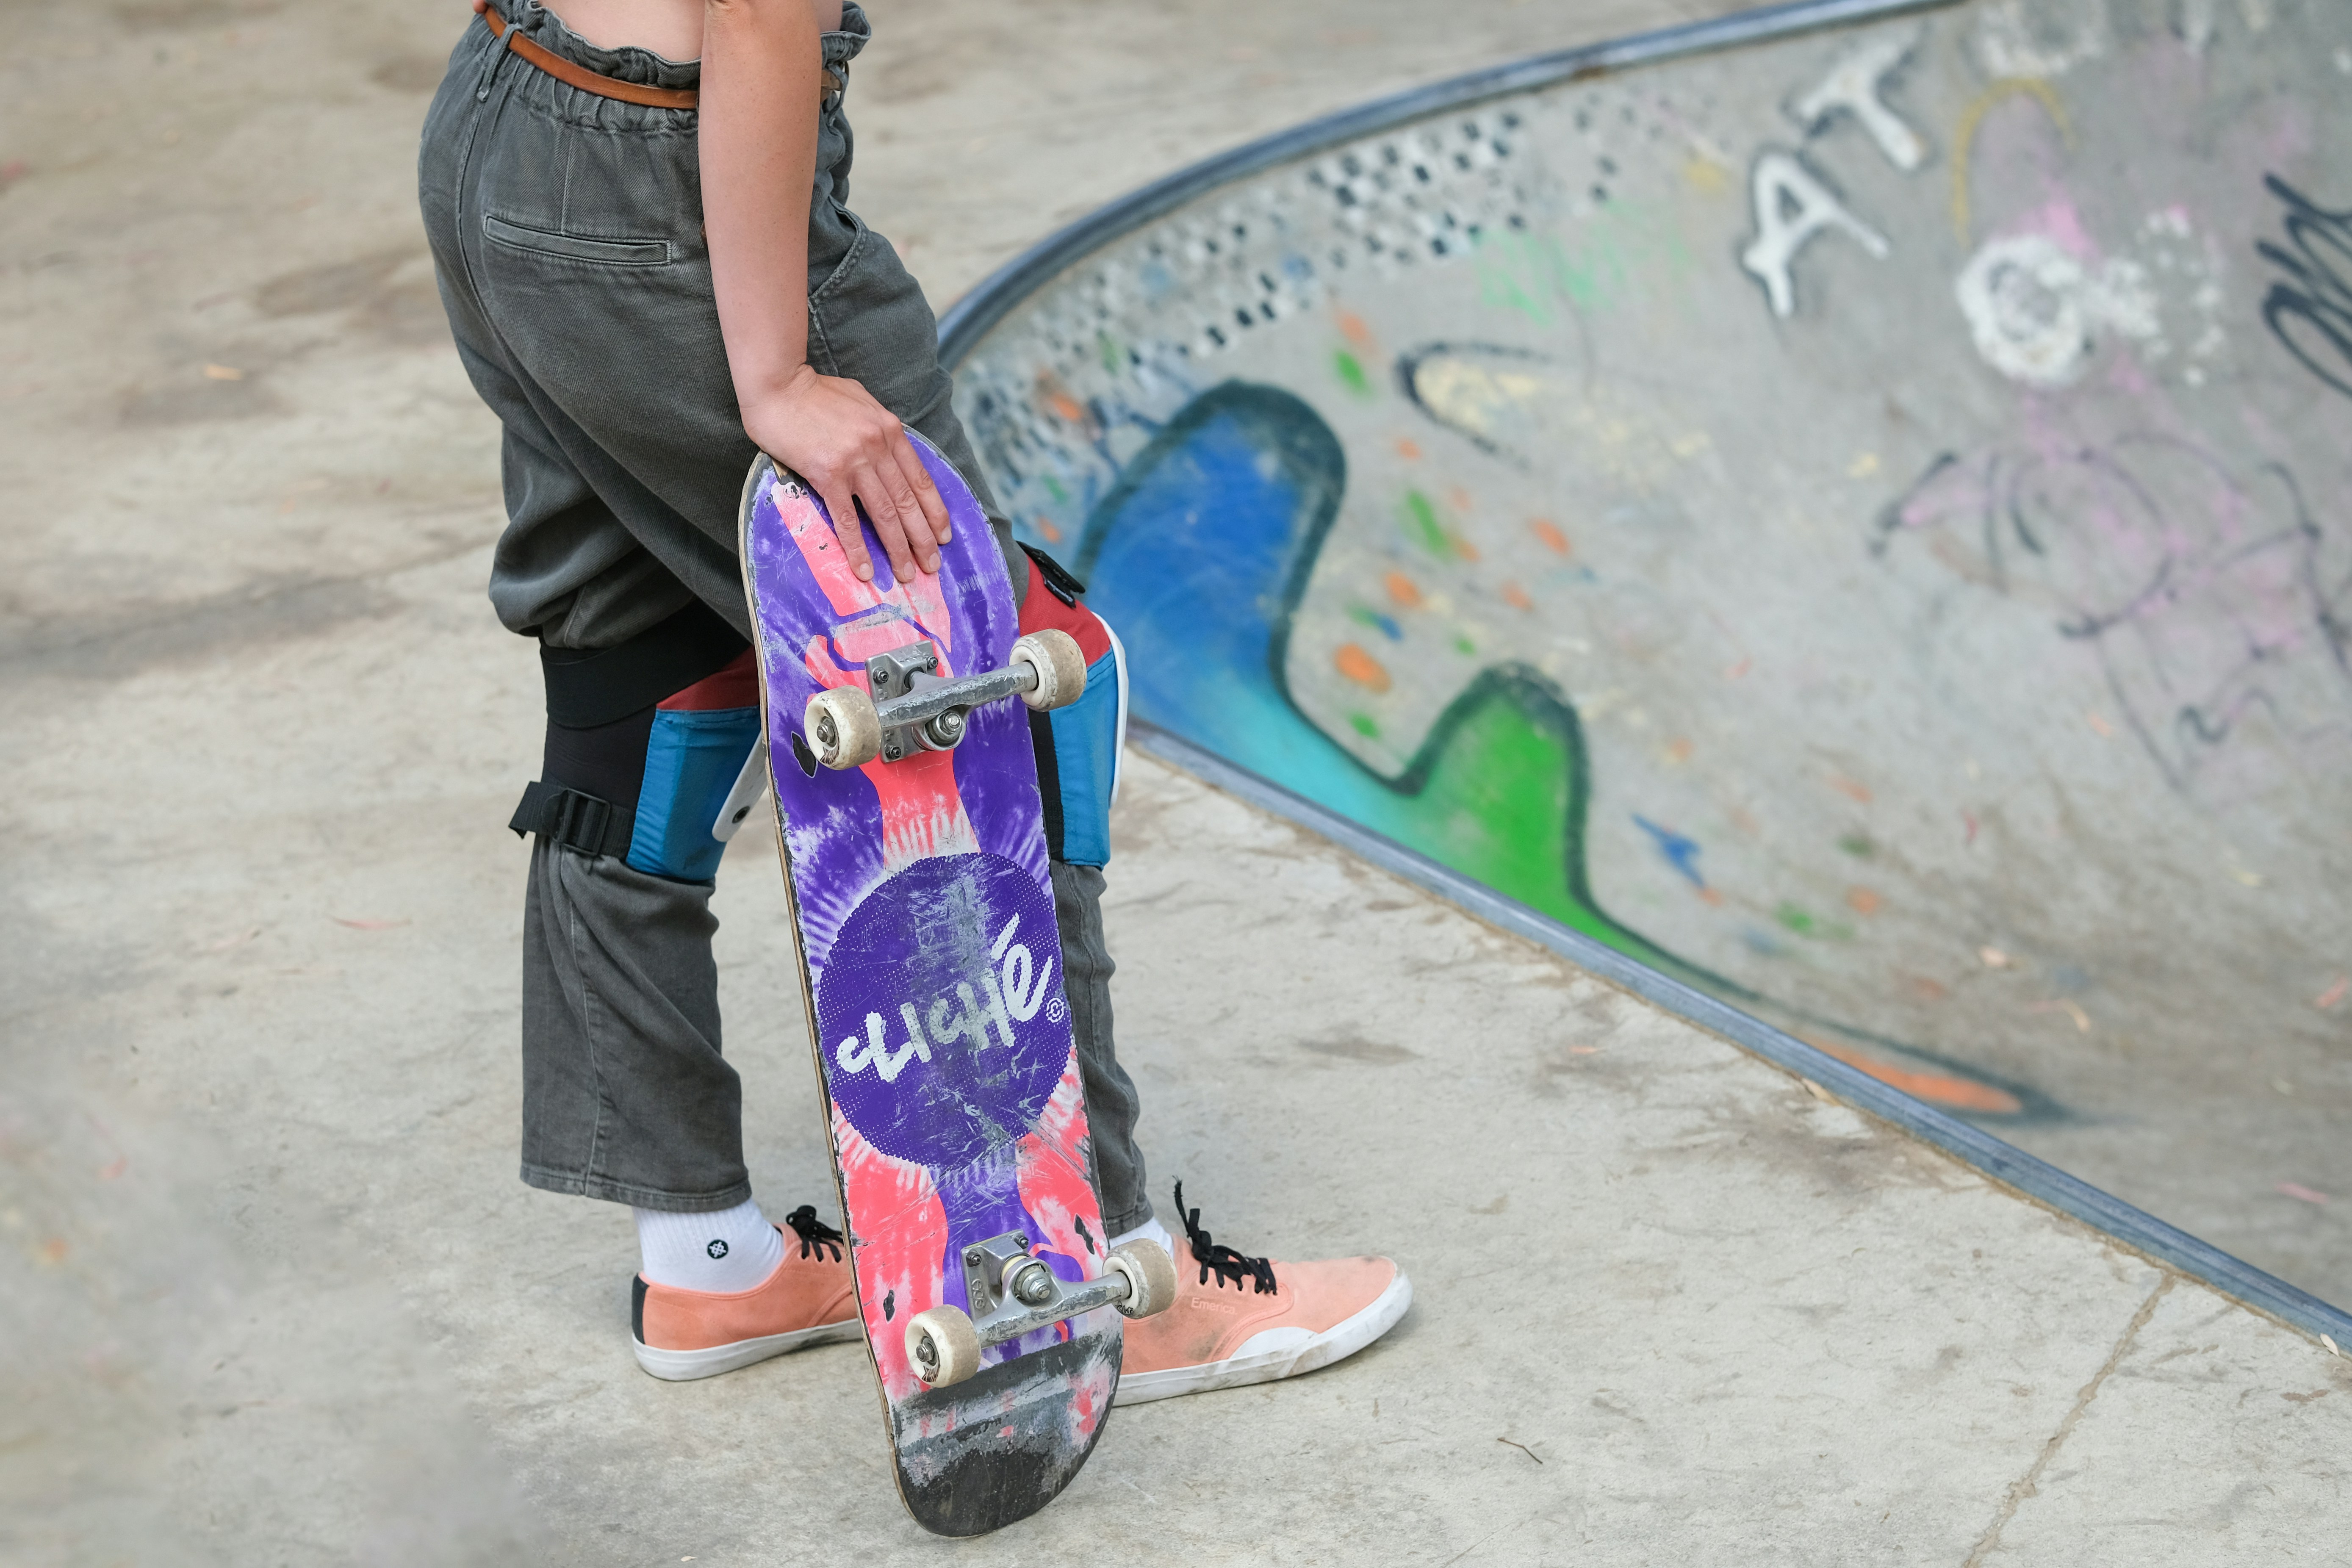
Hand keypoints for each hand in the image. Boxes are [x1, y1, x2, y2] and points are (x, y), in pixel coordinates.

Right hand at [743, 365, 950, 582]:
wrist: (779, 386)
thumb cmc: (816, 393)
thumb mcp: (862, 402)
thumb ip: (880, 429)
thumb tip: (892, 452)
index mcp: (890, 430)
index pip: (920, 479)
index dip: (934, 511)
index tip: (943, 536)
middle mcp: (878, 447)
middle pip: (907, 502)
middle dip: (923, 538)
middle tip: (931, 566)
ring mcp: (854, 462)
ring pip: (885, 514)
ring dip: (897, 548)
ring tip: (907, 574)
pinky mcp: (827, 475)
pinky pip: (847, 519)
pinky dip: (858, 547)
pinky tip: (865, 569)